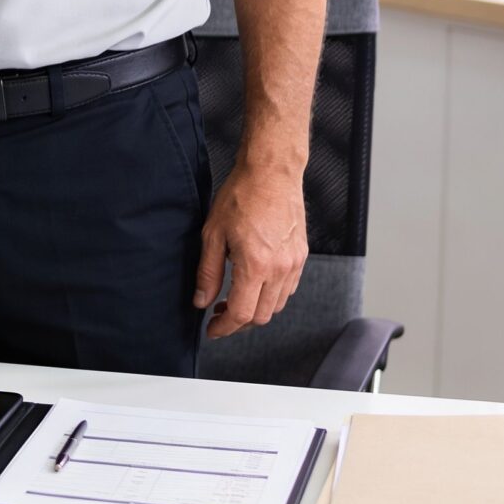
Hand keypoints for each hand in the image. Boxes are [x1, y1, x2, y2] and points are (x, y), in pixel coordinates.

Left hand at [194, 162, 306, 338]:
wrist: (272, 173)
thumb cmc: (241, 197)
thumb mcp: (213, 234)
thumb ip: (208, 273)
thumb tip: (201, 302)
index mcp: (256, 265)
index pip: (241, 314)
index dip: (224, 328)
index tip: (211, 330)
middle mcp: (280, 269)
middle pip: (261, 316)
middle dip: (238, 322)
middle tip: (218, 314)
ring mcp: (294, 263)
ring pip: (277, 305)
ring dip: (255, 309)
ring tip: (234, 298)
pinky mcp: (302, 256)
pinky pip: (288, 289)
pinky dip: (271, 296)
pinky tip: (254, 284)